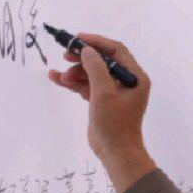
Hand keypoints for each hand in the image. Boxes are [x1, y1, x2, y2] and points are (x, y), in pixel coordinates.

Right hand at [47, 32, 155, 192]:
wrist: (116, 153)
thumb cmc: (114, 124)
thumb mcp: (104, 93)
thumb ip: (95, 68)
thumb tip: (87, 50)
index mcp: (135, 77)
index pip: (116, 51)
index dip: (97, 42)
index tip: (78, 39)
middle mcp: (127, 82)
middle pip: (102, 61)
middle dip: (83, 58)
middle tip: (65, 54)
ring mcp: (114, 92)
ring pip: (92, 74)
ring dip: (75, 72)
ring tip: (60, 76)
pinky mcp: (103, 102)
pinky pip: (87, 86)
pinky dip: (74, 83)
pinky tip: (57, 79)